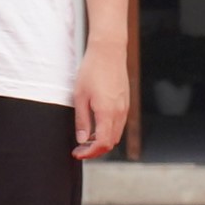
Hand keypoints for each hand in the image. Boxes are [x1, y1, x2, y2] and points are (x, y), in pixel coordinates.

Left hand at [73, 47, 128, 163]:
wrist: (108, 50)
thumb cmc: (92, 70)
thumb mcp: (80, 96)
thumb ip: (82, 121)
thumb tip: (82, 140)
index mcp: (107, 112)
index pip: (103, 143)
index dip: (90, 153)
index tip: (78, 153)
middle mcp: (119, 112)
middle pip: (111, 142)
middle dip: (96, 149)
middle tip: (80, 147)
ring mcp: (124, 107)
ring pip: (116, 134)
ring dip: (103, 140)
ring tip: (86, 137)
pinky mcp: (125, 101)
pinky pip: (119, 123)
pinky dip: (109, 130)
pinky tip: (97, 124)